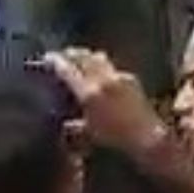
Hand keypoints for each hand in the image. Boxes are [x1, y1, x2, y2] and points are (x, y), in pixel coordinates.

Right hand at [43, 49, 168, 156]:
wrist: (146, 135)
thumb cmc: (113, 138)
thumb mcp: (86, 133)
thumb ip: (72, 124)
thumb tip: (65, 121)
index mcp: (89, 92)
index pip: (68, 69)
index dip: (55, 61)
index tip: (47, 57)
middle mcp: (104, 79)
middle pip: (84, 57)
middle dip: (71, 54)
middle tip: (62, 55)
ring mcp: (119, 76)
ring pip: (99, 58)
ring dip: (87, 56)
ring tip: (79, 60)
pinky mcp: (131, 78)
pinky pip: (112, 67)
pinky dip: (102, 66)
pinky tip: (100, 74)